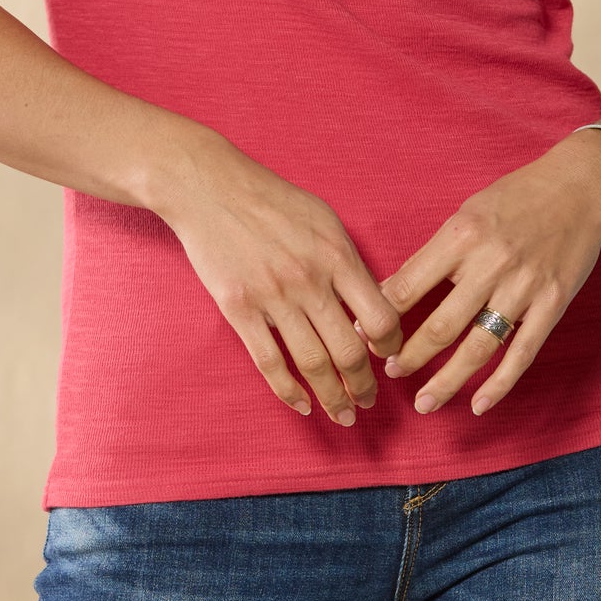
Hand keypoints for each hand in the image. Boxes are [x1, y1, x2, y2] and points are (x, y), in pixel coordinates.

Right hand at [155, 134, 405, 425]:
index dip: (390, 346)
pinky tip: (302, 405)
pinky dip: (289, 392)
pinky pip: (270, 363)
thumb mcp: (322, 218)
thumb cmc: (269, 198)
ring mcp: (273, 296)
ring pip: (313, 364)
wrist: (209, 186)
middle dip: (364, 385)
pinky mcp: (239, 309)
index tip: (388, 359)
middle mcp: (309, 279)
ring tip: (343, 414)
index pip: (380, 316)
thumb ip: (346, 259)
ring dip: (332, 398)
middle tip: (368, 402)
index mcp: (336, 254)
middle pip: (349, 350)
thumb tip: (369, 303)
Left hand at [375, 134, 600, 416]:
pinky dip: (499, 384)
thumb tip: (394, 290)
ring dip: (446, 381)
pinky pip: (521, 353)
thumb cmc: (516, 196)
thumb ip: (437, 252)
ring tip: (424, 402)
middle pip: (441, 325)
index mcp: (462, 235)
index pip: (410, 285)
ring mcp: (524, 288)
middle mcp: (491, 263)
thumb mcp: (468, 212)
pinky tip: (478, 404)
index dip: (382, 316)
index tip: (365, 336)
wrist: (580, 188)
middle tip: (388, 373)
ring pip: (477, 347)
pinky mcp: (552, 305)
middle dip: (410, 356)